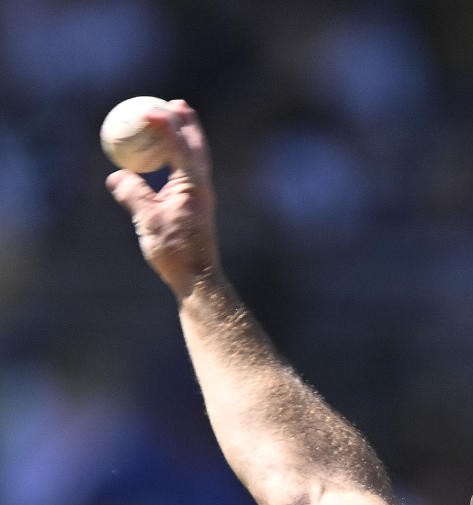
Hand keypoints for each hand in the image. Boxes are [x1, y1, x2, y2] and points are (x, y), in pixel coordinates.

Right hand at [106, 99, 220, 300]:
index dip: (164, 124)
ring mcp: (203, 197)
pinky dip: (182, 159)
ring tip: (179, 122)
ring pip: (198, 159)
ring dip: (188, 138)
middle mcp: (202, 187)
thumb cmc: (175, 252)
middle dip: (187, 123)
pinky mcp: (199, 208)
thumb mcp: (148, 221)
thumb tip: (115, 176)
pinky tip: (172, 160)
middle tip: (177, 103)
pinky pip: (191, 174)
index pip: (178, 146)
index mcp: (192, 186)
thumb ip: (132, 195)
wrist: (198, 279)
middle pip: (197, 146)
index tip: (149, 108)